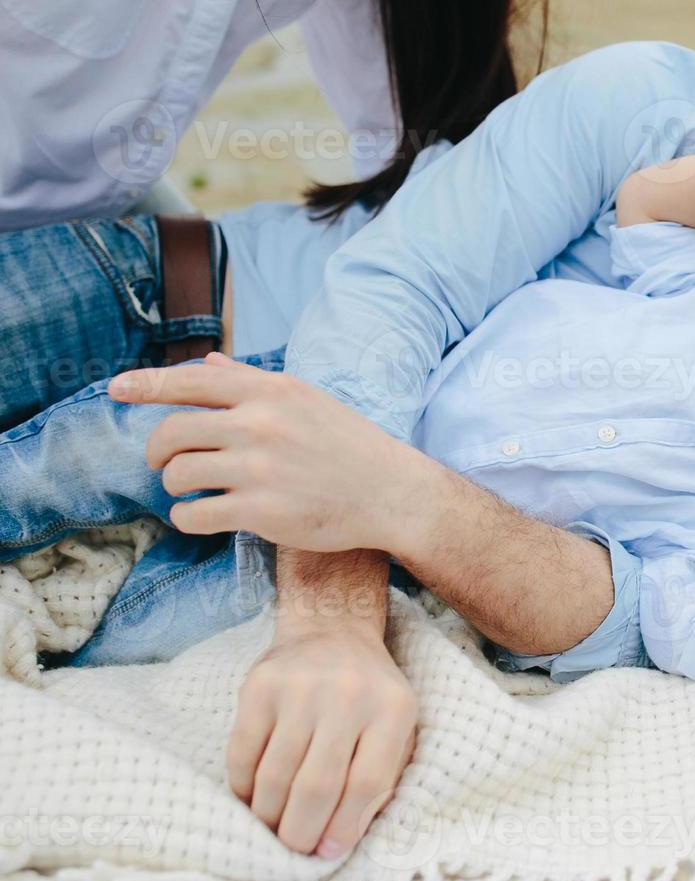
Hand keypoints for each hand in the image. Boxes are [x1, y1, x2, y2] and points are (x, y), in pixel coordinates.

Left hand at [109, 353, 422, 552]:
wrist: (392, 493)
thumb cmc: (349, 445)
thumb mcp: (305, 401)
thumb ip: (251, 383)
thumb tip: (209, 362)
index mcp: (271, 391)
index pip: (192, 380)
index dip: (147, 384)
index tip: (115, 389)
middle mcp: (260, 424)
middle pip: (172, 432)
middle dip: (157, 451)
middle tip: (165, 463)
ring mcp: (259, 469)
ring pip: (178, 475)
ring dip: (174, 486)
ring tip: (193, 491)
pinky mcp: (260, 512)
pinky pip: (193, 515)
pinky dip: (186, 518)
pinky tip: (201, 516)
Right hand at [228, 582, 417, 856]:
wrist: (333, 630)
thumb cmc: (370, 694)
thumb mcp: (397, 727)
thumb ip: (380, 780)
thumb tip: (337, 841)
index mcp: (393, 708)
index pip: (367, 784)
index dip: (343, 828)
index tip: (328, 851)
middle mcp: (348, 694)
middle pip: (316, 786)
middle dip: (300, 832)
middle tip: (294, 848)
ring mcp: (300, 687)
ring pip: (274, 777)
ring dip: (269, 816)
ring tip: (273, 826)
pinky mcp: (260, 685)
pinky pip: (242, 755)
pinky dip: (243, 788)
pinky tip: (253, 797)